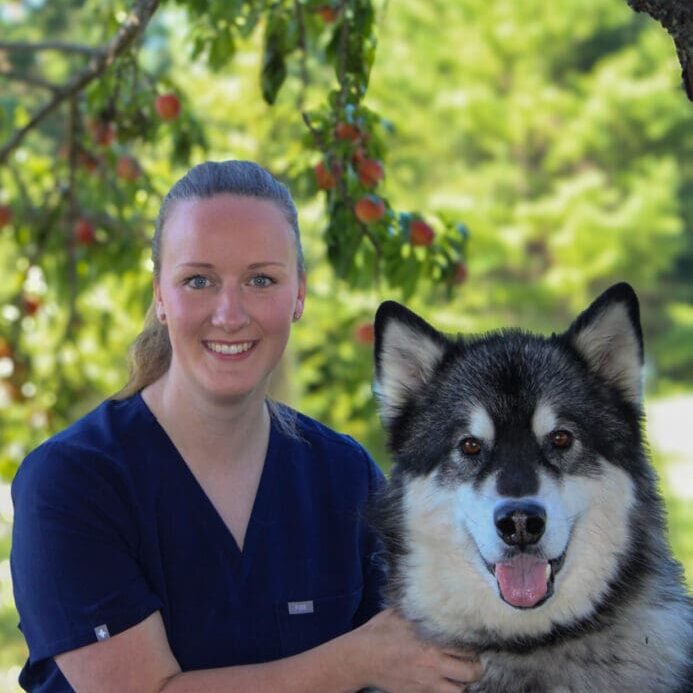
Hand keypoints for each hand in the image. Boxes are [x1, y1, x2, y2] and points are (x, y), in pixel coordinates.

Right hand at [350, 608, 481, 691]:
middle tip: (472, 662)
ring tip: (459, 676)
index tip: (473, 642)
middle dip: (475, 667)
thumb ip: (418, 611)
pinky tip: (445, 683)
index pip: (467, 646)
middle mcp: (434, 663)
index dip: (473, 645)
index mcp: (431, 640)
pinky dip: (447, 691)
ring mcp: (427, 682)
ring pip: (460, 690)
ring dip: (462, 683)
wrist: (361, 658)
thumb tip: (431, 599)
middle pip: (471, 672)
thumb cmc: (379, 632)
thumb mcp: (399, 614)